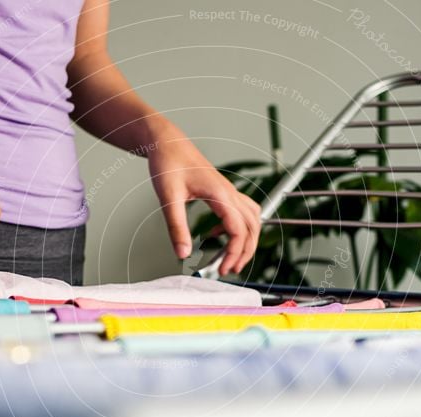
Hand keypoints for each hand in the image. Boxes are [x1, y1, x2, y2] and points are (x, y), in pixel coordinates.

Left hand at [148, 130, 260, 276]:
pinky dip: (237, 228)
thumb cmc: (168, 162)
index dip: (233, 253)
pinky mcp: (223, 192)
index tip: (221, 269)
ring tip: (231, 258)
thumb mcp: (168, 197)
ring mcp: (229, 192)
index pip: (239, 230)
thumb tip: (183, 254)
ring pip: (252, 220)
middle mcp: (230, 193)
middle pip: (252, 228)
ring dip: (247, 241)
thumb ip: (176, 227)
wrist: (167, 141)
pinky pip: (242, 212)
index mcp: (220, 194)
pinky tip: (216, 235)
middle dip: (245, 252)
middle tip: (229, 270)